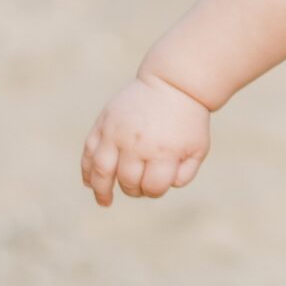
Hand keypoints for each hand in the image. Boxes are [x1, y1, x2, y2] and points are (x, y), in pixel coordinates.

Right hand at [82, 76, 211, 207]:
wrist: (172, 84)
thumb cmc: (187, 120)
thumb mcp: (198, 148)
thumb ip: (185, 174)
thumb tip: (162, 187)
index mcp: (163, 151)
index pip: (153, 187)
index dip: (156, 190)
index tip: (158, 183)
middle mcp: (137, 144)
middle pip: (128, 181)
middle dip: (134, 189)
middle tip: (139, 185)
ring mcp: (116, 133)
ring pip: (101, 170)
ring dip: (101, 189)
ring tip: (104, 201)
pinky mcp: (104, 123)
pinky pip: (89, 151)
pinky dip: (87, 169)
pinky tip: (89, 182)